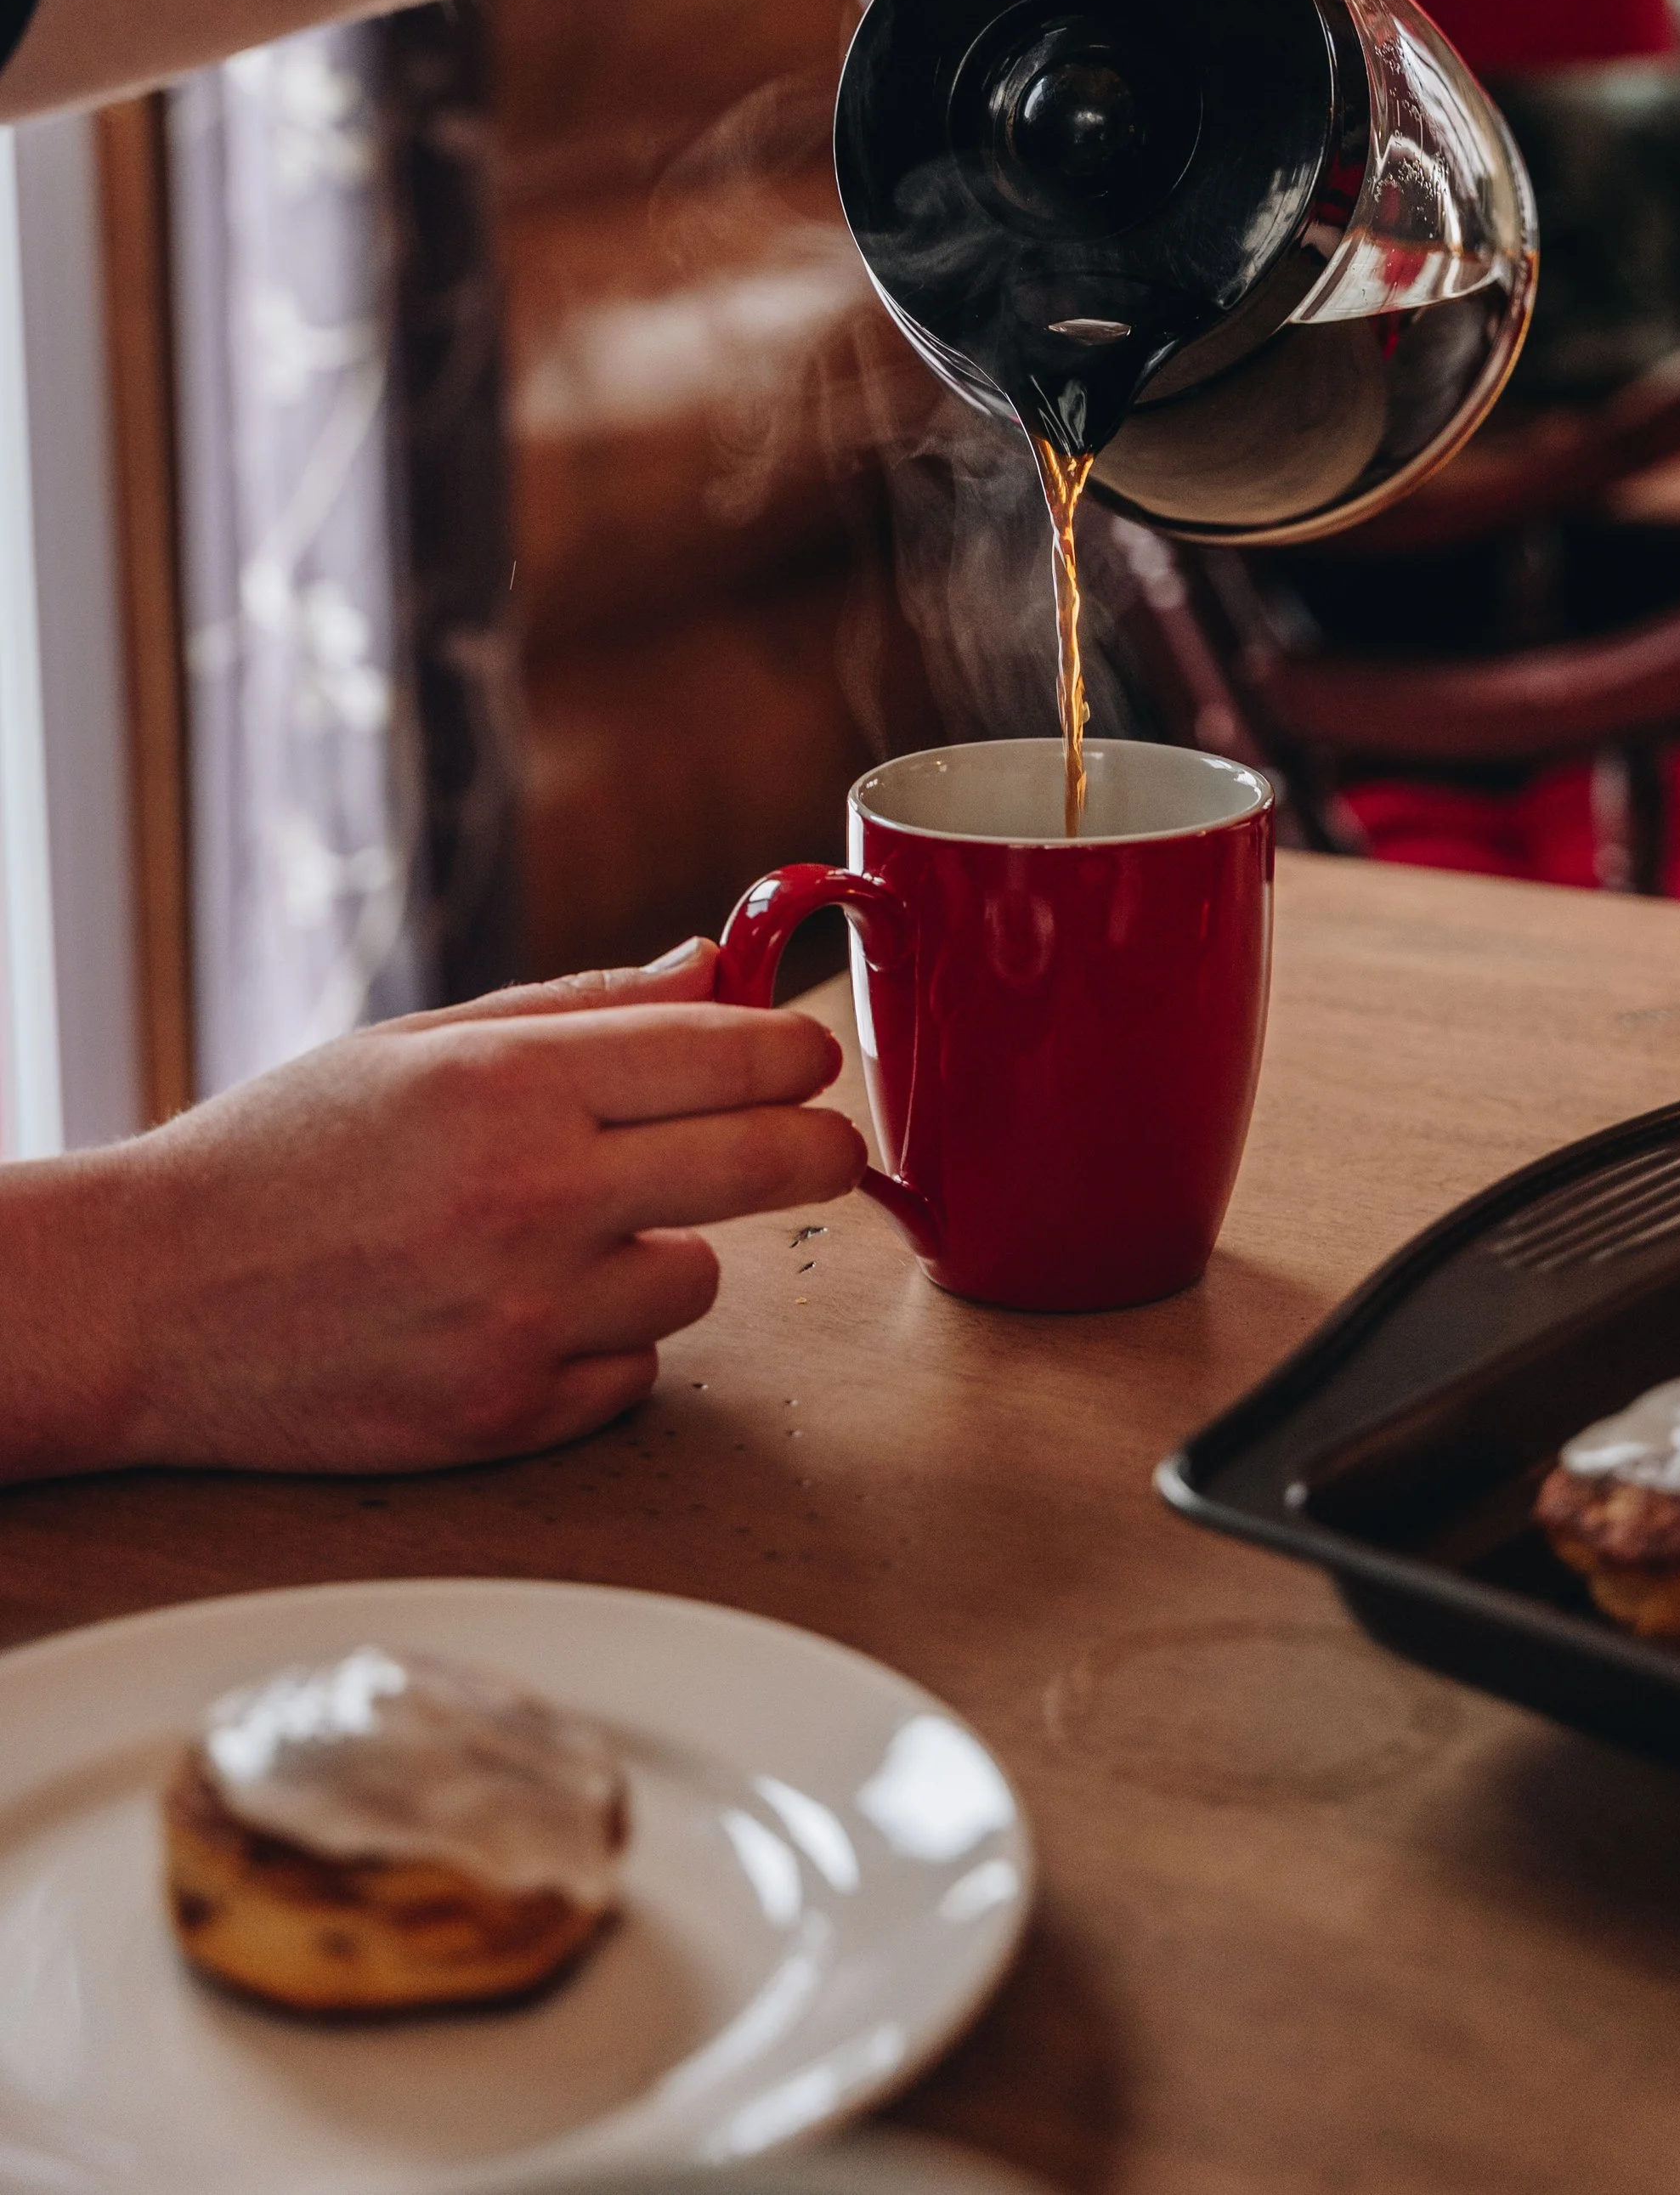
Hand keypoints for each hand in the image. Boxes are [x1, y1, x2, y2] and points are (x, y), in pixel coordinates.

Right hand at [0, 940, 863, 1481]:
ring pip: (697, 1280)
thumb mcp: (417, 1047)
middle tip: (828, 1149)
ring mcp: (522, 1319)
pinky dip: (599, 1346)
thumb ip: (582, 1008)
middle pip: (764, 1168)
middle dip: (817, 1151)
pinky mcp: (505, 1419)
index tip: (813, 1061)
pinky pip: (631, 1374)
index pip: (728, 1057)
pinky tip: (514, 1314)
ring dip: (664, 1253)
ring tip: (561, 1237)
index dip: (795, 1055)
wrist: (145, 1302)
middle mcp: (530, 1198)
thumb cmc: (278, 1158)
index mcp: (508, 1085)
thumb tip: (713, 966)